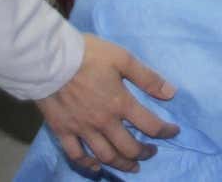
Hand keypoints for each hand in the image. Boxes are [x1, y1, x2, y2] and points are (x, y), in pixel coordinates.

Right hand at [35, 34, 179, 174]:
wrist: (48, 58)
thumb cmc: (87, 54)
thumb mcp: (122, 57)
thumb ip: (147, 77)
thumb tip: (171, 93)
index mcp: (120, 103)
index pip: (150, 125)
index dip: (165, 131)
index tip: (173, 131)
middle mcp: (103, 121)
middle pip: (128, 147)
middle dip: (144, 153)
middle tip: (150, 152)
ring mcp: (82, 129)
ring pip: (105, 155)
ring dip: (122, 164)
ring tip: (131, 166)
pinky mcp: (63, 130)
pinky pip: (76, 155)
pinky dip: (88, 164)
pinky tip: (96, 167)